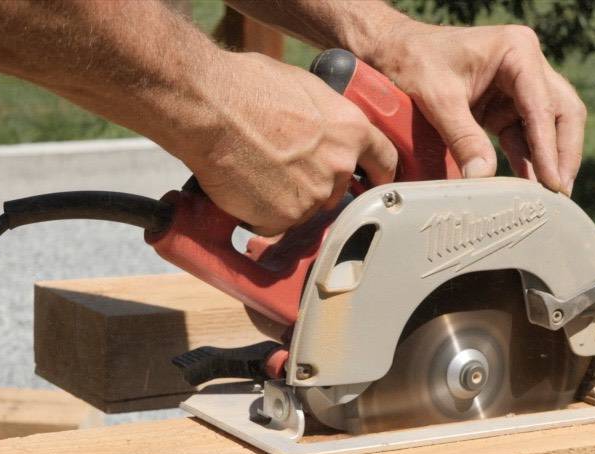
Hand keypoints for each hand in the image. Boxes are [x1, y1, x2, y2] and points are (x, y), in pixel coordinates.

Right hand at [176, 51, 397, 235]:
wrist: (211, 108)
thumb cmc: (248, 87)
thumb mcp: (305, 88)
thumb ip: (326, 117)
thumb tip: (323, 127)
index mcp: (351, 131)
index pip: (384, 161)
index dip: (378, 174)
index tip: (371, 182)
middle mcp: (338, 167)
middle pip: (336, 190)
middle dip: (316, 186)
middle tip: (285, 170)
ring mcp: (312, 197)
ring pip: (304, 209)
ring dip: (285, 201)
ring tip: (257, 173)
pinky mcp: (283, 219)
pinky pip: (274, 225)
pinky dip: (259, 215)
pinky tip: (244, 189)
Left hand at [365, 20, 584, 194]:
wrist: (395, 49)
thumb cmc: (414, 60)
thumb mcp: (438, 99)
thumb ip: (462, 138)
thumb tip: (482, 178)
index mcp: (517, 51)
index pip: (542, 105)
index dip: (549, 147)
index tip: (552, 182)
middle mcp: (527, 63)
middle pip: (562, 111)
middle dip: (564, 153)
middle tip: (561, 192)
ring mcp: (520, 84)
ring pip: (550, 124)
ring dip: (550, 159)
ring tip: (550, 197)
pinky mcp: (507, 104)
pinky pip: (526, 134)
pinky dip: (529, 159)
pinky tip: (530, 185)